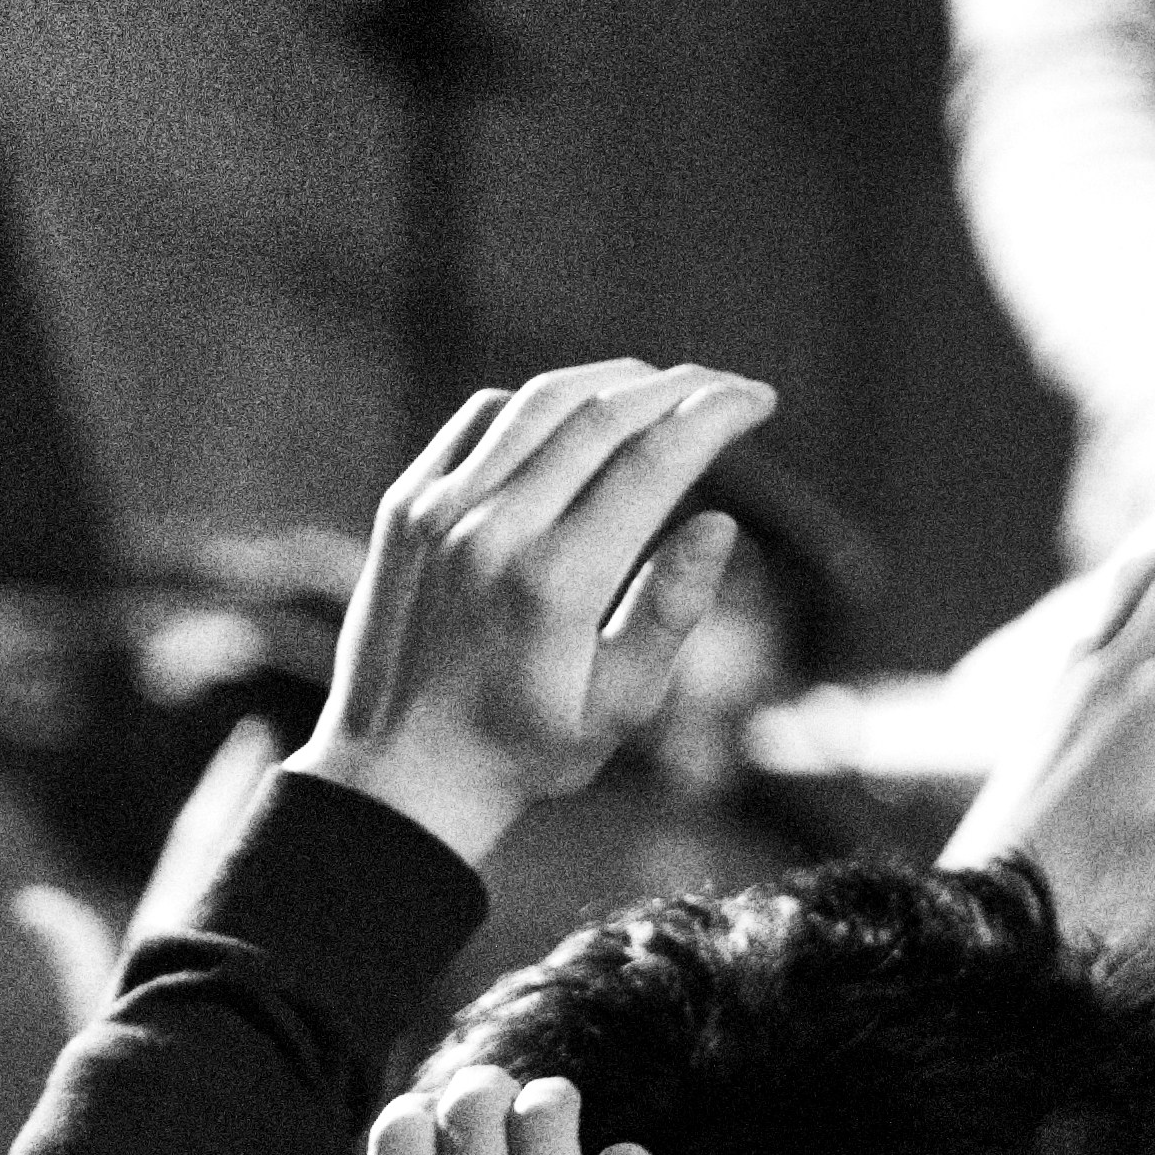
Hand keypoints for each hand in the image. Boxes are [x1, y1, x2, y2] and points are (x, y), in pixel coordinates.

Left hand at [289, 361, 771, 860]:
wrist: (397, 772)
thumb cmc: (521, 751)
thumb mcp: (617, 708)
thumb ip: (669, 612)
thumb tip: (720, 522)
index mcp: (554, 583)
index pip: (652, 461)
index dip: (715, 416)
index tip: (758, 401)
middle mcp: (492, 532)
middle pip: (602, 417)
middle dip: (679, 388)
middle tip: (728, 387)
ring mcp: (439, 511)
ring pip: (539, 403)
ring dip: (613, 382)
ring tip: (666, 388)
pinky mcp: (406, 505)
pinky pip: (481, 420)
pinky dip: (540, 402)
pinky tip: (580, 413)